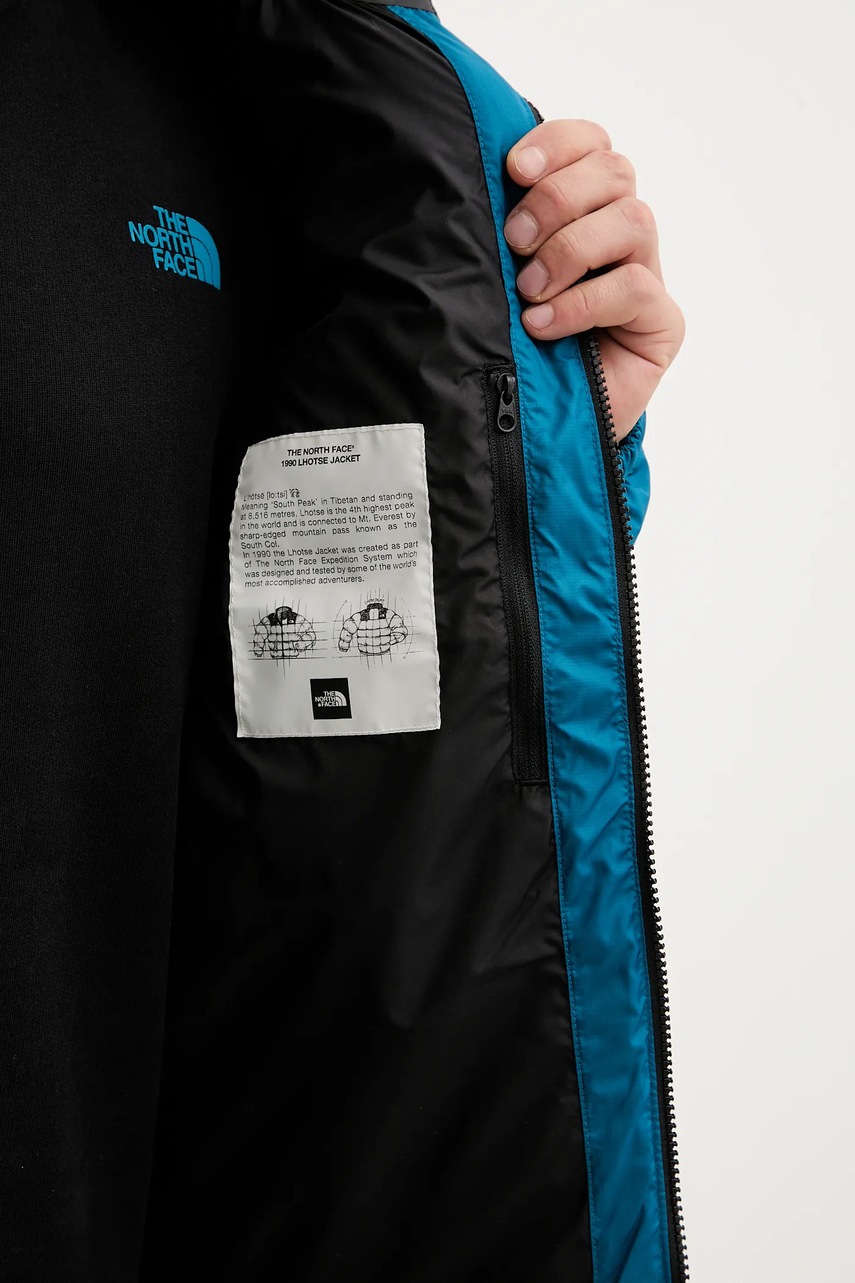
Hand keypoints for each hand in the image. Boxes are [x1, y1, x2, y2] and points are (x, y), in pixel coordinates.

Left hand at [504, 119, 684, 440]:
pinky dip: (582, 301)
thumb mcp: (494, 280)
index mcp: (583, 210)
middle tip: (515, 241)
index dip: (558, 144)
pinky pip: (634, 286)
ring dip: (571, 249)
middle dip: (557, 198)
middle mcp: (619, 236)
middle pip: (614, 172)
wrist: (535, 431)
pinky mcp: (660, 323)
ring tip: (529, 290)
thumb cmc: (508, 349)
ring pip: (631, 220)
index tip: (514, 168)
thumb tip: (468, 184)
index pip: (591, 145)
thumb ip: (499, 235)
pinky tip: (544, 325)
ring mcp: (645, 277)